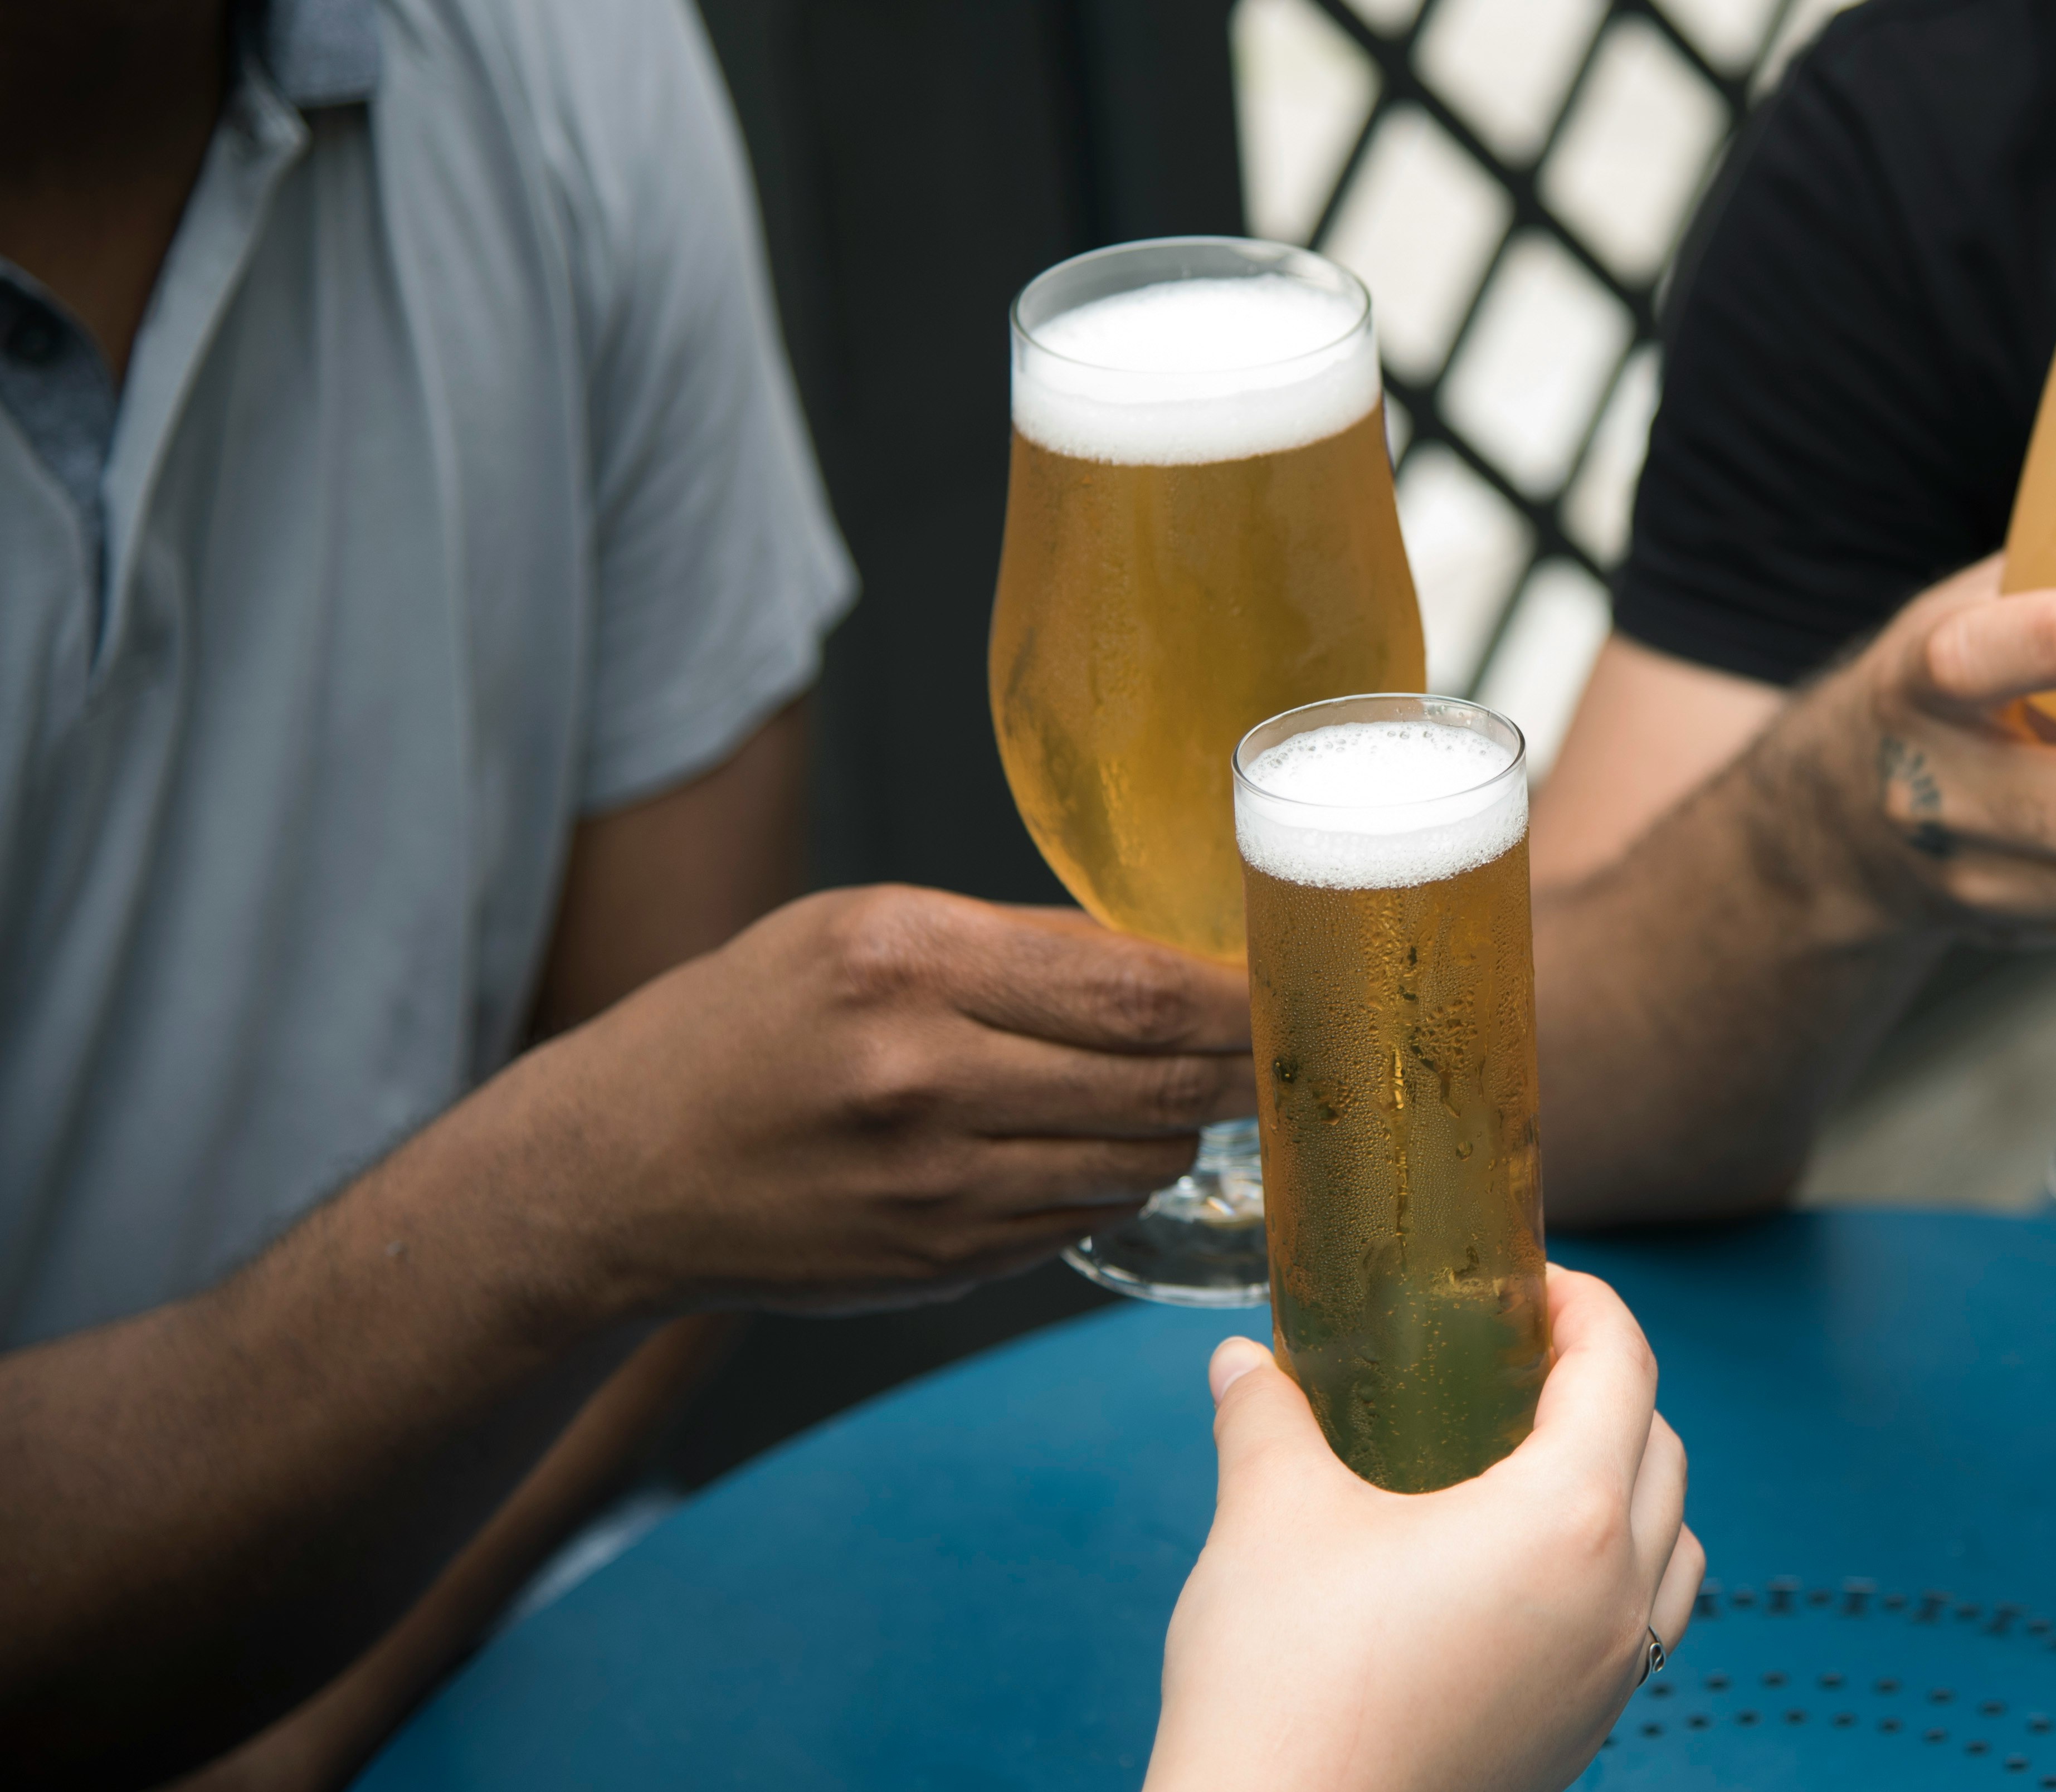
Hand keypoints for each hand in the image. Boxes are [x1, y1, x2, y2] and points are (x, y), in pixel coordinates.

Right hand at [484, 885, 1255, 1319]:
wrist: (618, 1175)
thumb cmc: (750, 1026)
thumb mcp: (863, 932)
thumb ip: (1018, 945)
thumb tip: (1175, 959)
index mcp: (907, 964)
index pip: (1138, 989)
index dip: (1239, 997)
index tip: (1294, 989)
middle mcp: (921, 1078)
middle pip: (1155, 1078)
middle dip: (1238, 1067)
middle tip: (1282, 1051)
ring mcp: (932, 1188)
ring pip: (1136, 1160)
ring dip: (1180, 1129)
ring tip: (1183, 1095)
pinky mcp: (938, 1265)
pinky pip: (1082, 1218)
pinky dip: (1114, 1183)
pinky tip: (1095, 1150)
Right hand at [1146, 1267, 1702, 1791]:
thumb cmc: (1285, 1687)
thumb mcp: (1269, 1517)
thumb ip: (1266, 1418)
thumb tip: (1238, 1363)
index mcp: (1569, 1522)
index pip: (1624, 1371)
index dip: (1588, 1308)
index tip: (1541, 1285)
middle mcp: (1617, 1600)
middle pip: (1662, 1452)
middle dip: (1608, 1387)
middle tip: (1527, 1358)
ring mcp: (1608, 1680)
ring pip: (1672, 1549)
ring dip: (1630, 1486)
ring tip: (1539, 1460)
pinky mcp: (1580, 1740)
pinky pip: (1639, 1629)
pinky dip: (1613, 1573)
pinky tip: (1522, 1570)